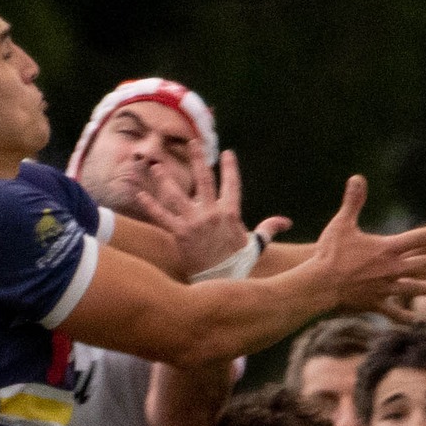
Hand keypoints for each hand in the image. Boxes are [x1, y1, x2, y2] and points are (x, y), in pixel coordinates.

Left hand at [137, 150, 290, 277]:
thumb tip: (286, 222)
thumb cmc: (238, 265)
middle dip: (198, 159)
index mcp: (230, 213)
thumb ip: (268, 229)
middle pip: (204, 180)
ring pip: (177, 195)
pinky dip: (149, 205)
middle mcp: (212, 213)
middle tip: (192, 142)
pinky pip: (161, 216)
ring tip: (155, 166)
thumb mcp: (255, 245)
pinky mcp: (180, 234)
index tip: (227, 153)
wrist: (222, 282)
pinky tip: (139, 193)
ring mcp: (195, 223)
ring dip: (165, 179)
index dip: (230, 168)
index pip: (232, 185)